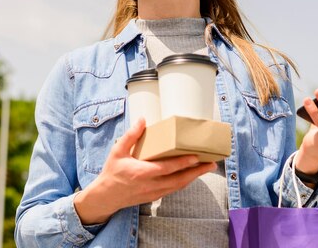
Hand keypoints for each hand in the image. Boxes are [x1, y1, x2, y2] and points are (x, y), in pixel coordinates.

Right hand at [74, 117, 216, 224]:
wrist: (106, 196)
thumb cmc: (112, 172)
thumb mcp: (117, 151)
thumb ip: (131, 135)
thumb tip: (142, 120)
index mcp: (141, 172)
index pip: (166, 168)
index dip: (182, 163)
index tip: (196, 157)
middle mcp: (150, 184)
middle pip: (179, 179)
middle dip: (197, 172)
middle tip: (211, 163)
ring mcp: (154, 192)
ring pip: (178, 186)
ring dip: (194, 177)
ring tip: (207, 168)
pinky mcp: (154, 196)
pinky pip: (173, 189)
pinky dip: (184, 182)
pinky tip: (192, 175)